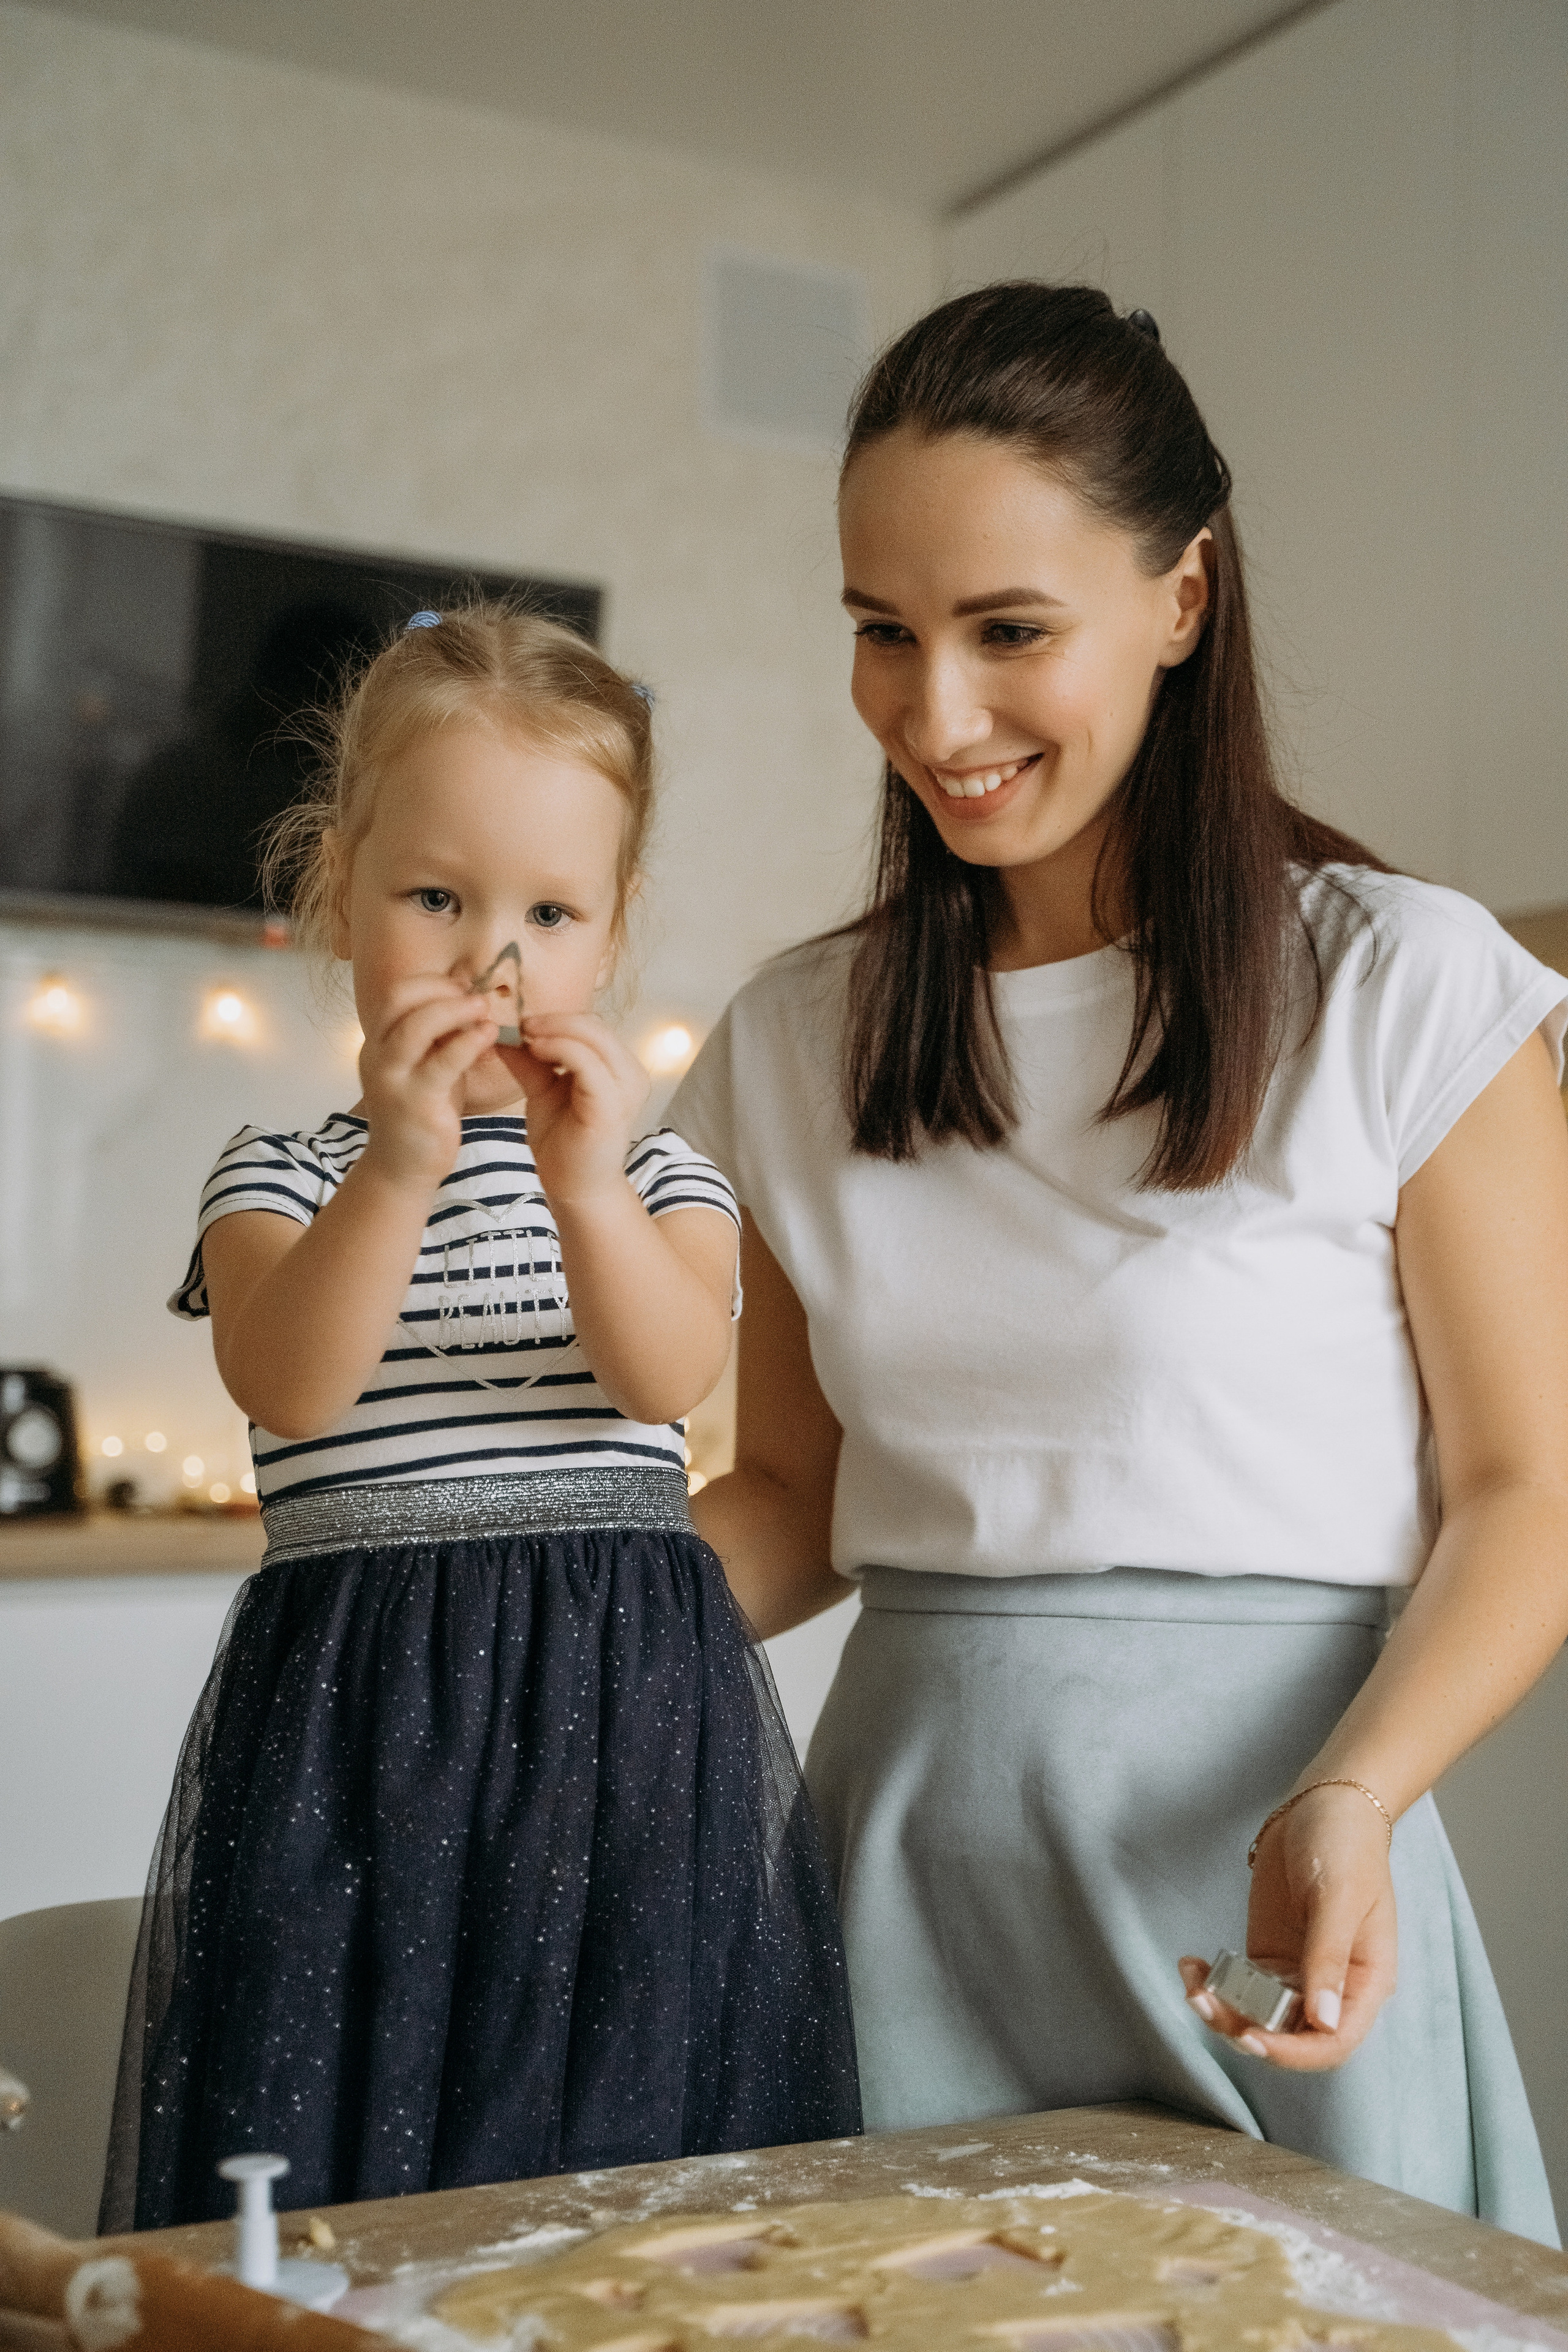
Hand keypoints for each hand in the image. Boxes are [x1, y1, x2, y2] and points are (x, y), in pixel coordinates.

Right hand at [357, 973, 498, 1192]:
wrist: (403, 1168)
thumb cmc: (422, 1112)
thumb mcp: (427, 1066)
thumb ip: (441, 1037)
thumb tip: (468, 996)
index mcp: (378, 1043)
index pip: (396, 994)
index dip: (431, 983)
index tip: (463, 987)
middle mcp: (377, 1056)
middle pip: (400, 1001)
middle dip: (441, 989)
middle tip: (477, 997)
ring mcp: (393, 1079)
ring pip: (417, 1027)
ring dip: (455, 1010)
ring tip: (485, 1010)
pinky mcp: (415, 1102)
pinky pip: (442, 1062)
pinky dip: (468, 1042)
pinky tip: (489, 1036)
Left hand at [503, 1010, 650, 1211]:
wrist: (573, 1187)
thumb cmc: (562, 1143)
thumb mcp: (544, 1091)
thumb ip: (531, 1062)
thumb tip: (504, 1032)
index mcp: (619, 1068)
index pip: (591, 1025)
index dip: (556, 1018)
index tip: (521, 1023)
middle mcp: (630, 1073)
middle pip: (594, 1024)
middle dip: (554, 1019)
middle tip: (520, 1024)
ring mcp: (625, 1088)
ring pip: (593, 1036)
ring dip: (555, 1030)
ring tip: (526, 1036)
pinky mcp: (612, 1104)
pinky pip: (587, 1062)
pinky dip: (559, 1048)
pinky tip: (535, 1050)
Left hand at [1177, 1782, 1397, 2068]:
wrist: (1324, 1805)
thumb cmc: (1347, 1846)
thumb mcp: (1339, 1897)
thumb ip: (1328, 1958)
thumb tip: (1324, 2022)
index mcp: (1364, 1983)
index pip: (1333, 2042)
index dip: (1293, 2053)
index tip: (1252, 2039)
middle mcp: (1330, 1989)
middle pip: (1290, 2037)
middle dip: (1245, 2030)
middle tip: (1204, 2003)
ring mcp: (1296, 1973)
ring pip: (1260, 2016)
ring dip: (1223, 2011)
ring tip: (1192, 1982)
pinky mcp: (1268, 1955)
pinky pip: (1241, 1987)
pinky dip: (1215, 1984)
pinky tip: (1193, 1965)